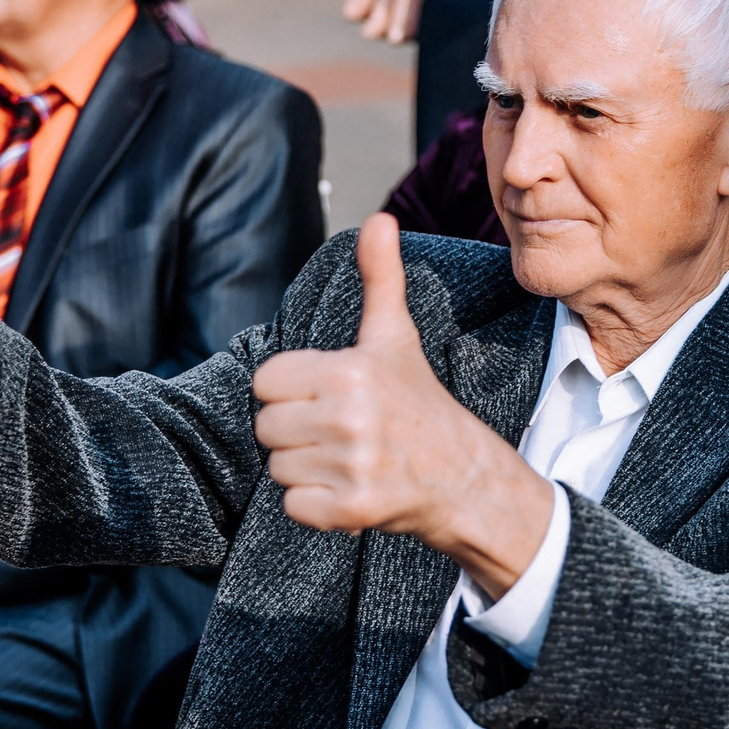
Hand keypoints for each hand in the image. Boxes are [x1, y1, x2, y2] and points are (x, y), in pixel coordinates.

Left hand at [251, 216, 553, 596]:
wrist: (463, 476)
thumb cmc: (418, 402)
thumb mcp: (395, 336)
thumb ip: (379, 277)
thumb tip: (379, 218)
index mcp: (350, 370)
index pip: (265, 382)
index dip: (291, 390)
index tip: (327, 394)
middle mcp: (350, 417)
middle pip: (266, 427)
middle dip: (295, 431)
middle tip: (339, 430)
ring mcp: (352, 466)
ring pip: (277, 468)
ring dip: (304, 468)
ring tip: (346, 458)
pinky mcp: (352, 509)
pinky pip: (293, 505)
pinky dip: (314, 504)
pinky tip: (347, 487)